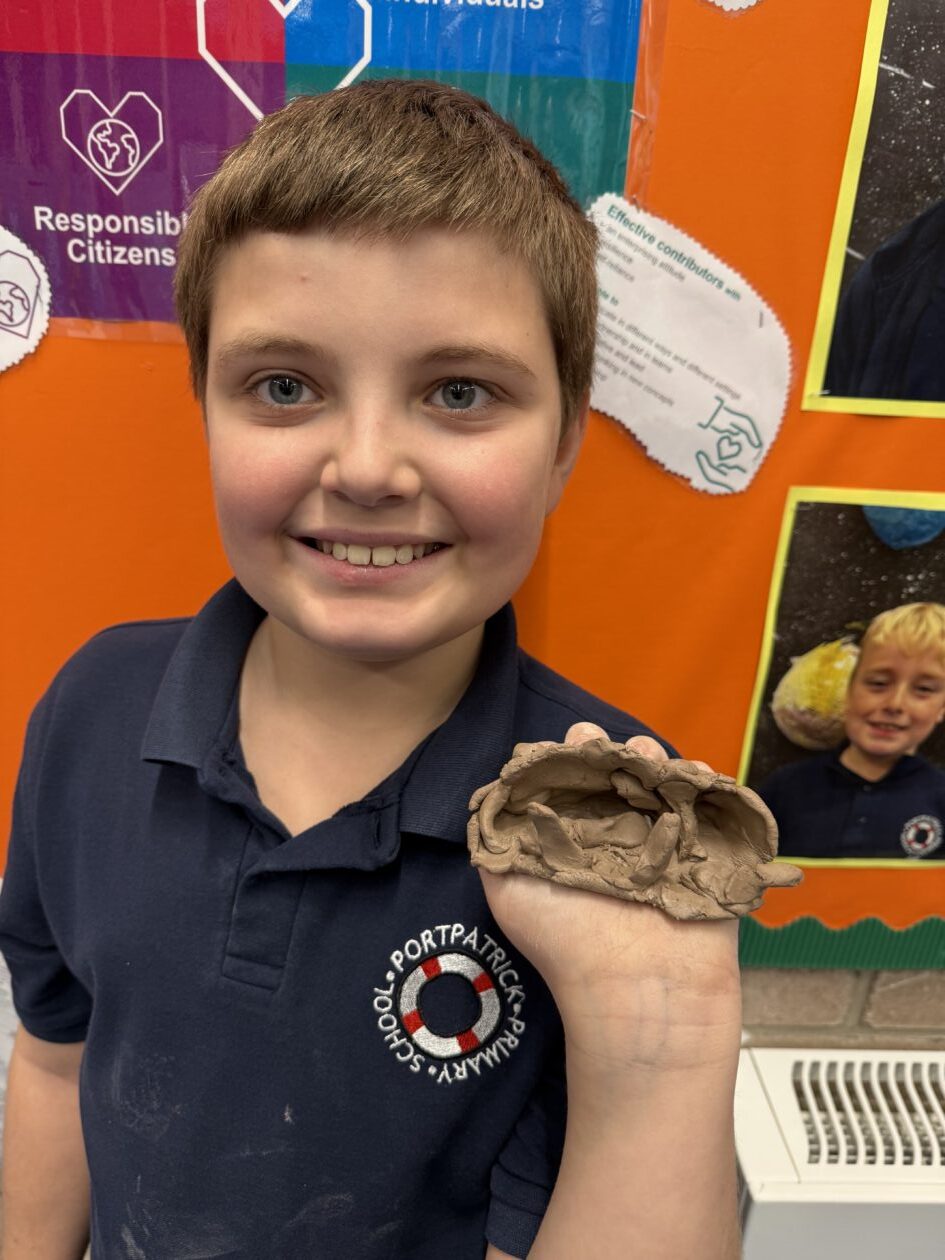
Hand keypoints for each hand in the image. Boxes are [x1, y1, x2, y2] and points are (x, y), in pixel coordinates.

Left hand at [478, 724, 740, 1071]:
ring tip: (645, 753)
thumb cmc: (567, 944)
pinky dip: (703, 779)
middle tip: (598, 741)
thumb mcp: (509, 891)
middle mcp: (616, 838)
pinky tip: (691, 769)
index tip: (562, 742)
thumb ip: (495, 843)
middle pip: (615, 775)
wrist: (639, 992)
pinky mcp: (705, 852)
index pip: (568, 783)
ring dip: (653, 757)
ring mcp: (663, 843)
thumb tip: (494, 795)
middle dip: (608, 748)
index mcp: (572, 841)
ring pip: (661, 781)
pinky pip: (708, 803)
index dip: (564, 756)